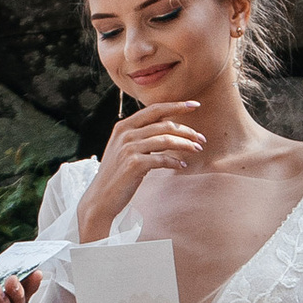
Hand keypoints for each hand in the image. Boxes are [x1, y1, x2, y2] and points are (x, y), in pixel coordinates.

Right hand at [76, 101, 205, 243]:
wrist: (101, 197)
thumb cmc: (117, 173)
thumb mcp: (125, 148)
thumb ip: (141, 135)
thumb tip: (168, 125)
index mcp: (124, 126)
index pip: (154, 110)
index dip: (176, 106)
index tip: (195, 105)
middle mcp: (126, 134)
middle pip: (164, 125)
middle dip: (187, 130)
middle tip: (201, 138)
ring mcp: (129, 148)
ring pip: (166, 140)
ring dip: (185, 145)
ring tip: (197, 150)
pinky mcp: (134, 164)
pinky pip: (162, 159)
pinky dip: (175, 161)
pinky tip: (182, 165)